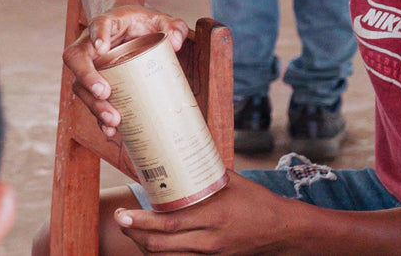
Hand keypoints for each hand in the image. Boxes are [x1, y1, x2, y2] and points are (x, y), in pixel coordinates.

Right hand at [62, 5, 188, 134]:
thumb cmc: (143, 24)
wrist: (133, 30)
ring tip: (113, 119)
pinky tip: (111, 130)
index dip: (97, 35)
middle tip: (104, 93)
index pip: (98, 24)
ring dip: (93, 104)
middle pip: (77, 58)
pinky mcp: (94, 84)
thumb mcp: (161, 20)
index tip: (102, 48)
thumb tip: (176, 44)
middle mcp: (90, 44)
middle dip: (87, 77)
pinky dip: (98, 118)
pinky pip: (90, 102)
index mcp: (108, 23)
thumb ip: (173, 27)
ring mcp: (89, 65)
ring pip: (79, 85)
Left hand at [114, 172, 300, 254]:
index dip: (141, 221)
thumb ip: (206, 174)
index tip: (124, 213)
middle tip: (121, 219)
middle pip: (160, 246)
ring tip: (132, 228)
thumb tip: (182, 154)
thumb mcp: (233, 182)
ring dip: (143, 245)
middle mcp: (209, 240)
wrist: (280, 229)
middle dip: (134, 233)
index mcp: (214, 216)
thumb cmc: (257, 201)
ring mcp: (209, 255)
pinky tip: (152, 241)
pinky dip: (161, 252)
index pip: (169, 224)